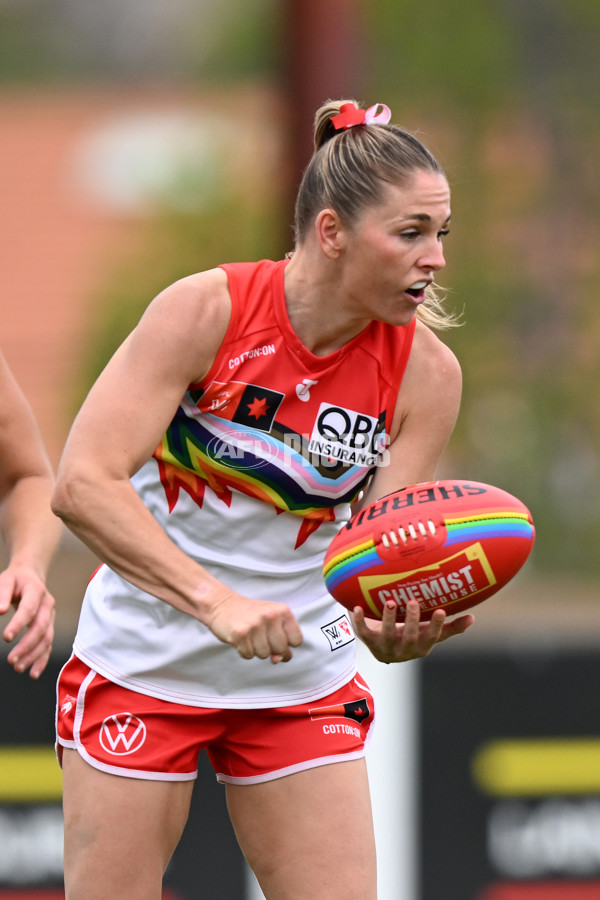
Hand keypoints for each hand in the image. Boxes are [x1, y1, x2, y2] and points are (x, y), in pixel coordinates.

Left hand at [0, 564, 55, 677]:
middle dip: (27, 645)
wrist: (31, 575)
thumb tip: (0, 611)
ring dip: (34, 655)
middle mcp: (47, 605)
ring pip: (47, 639)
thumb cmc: (15, 580)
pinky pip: (48, 645)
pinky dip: (42, 660)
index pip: (29, 609)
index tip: (6, 638)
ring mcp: (50, 617)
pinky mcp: (49, 627)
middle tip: (11, 660)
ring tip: (18, 668)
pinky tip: (33, 673)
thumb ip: (2, 594)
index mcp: (36, 591)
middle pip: (41, 627)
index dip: (19, 624)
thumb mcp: (5, 580)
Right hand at [206, 588, 302, 664]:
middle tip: (260, 636)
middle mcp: (270, 616)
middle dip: (271, 648)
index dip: (287, 644)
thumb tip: (281, 659)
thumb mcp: (272, 620)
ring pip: (265, 655)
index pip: (297, 640)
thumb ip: (282, 639)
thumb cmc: (250, 614)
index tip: (276, 637)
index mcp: (282, 611)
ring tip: (250, 636)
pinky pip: (248, 655)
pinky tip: (241, 639)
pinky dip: (244, 651)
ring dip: (256, 650)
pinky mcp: (240, 634)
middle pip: (281, 650)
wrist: (222, 605)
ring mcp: (255, 625)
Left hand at [351, 599, 473, 662]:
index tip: (442, 610)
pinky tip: (357, 607)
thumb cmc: (410, 635)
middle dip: (411, 620)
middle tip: (413, 601)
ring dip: (388, 619)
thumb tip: (473, 617)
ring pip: (387, 635)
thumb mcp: (429, 633)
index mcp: (421, 647)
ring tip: (390, 602)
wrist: (382, 645)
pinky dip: (358, 620)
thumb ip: (450, 628)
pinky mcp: (368, 641)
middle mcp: (404, 650)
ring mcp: (385, 647)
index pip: (432, 638)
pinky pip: (362, 632)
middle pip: (410, 638)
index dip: (437, 626)